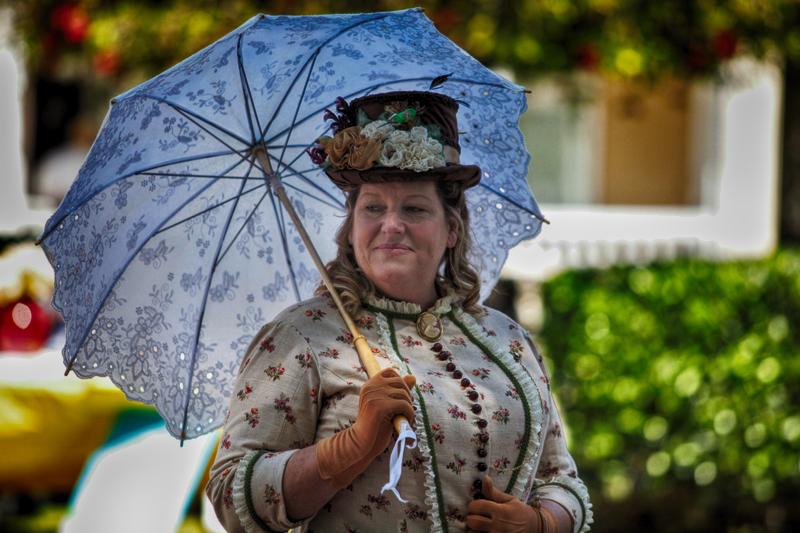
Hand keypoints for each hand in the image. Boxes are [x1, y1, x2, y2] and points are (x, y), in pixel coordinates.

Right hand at [316, 368, 414, 488]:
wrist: (360, 444)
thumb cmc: (374, 426)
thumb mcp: (387, 405)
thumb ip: (397, 390)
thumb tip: (413, 377)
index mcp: (369, 385)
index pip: (390, 372)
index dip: (400, 382)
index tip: (400, 398)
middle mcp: (370, 387)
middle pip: (400, 382)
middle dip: (407, 396)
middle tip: (404, 410)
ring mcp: (374, 396)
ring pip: (404, 394)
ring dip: (409, 406)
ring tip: (404, 418)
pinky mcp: (380, 407)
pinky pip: (404, 405)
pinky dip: (409, 414)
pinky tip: (405, 421)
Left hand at [467, 475, 543, 532]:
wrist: (535, 528)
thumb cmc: (520, 512)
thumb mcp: (509, 500)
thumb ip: (494, 492)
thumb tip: (485, 478)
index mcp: (500, 511)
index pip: (476, 506)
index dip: (473, 505)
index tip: (476, 506)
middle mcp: (497, 525)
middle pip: (472, 521)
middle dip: (472, 517)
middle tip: (477, 515)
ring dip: (475, 528)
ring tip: (480, 525)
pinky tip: (484, 531)